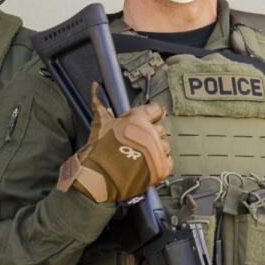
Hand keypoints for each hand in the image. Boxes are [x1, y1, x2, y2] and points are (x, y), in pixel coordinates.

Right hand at [56, 83, 171, 202]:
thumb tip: (95, 86)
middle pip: (161, 129)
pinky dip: (161, 164)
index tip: (151, 118)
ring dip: (157, 150)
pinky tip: (149, 165)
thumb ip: (100, 103)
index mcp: (138, 119)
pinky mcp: (161, 169)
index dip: (153, 114)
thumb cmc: (98, 151)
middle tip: (139, 142)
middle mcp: (150, 133)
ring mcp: (157, 152)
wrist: (98, 178)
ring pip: (165, 146)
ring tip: (142, 156)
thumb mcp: (100, 123)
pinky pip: (169, 162)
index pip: (156, 109)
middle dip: (151, 134)